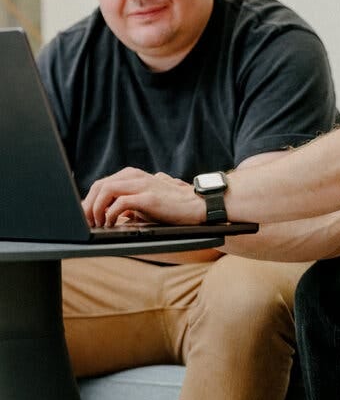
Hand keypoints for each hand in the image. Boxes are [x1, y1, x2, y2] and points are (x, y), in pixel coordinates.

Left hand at [82, 167, 203, 226]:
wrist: (196, 206)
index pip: (101, 184)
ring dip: (96, 209)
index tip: (84, 217)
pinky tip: (112, 224)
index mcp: (131, 175)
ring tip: (98, 224)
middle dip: (88, 205)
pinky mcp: (148, 198)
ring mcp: (142, 185)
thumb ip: (125, 204)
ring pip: (106, 190)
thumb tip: (103, 215)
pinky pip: (120, 202)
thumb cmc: (170, 207)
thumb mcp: (143, 203)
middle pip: (99, 185)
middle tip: (87, 223)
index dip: (88, 200)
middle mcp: (134, 176)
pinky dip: (111, 214)